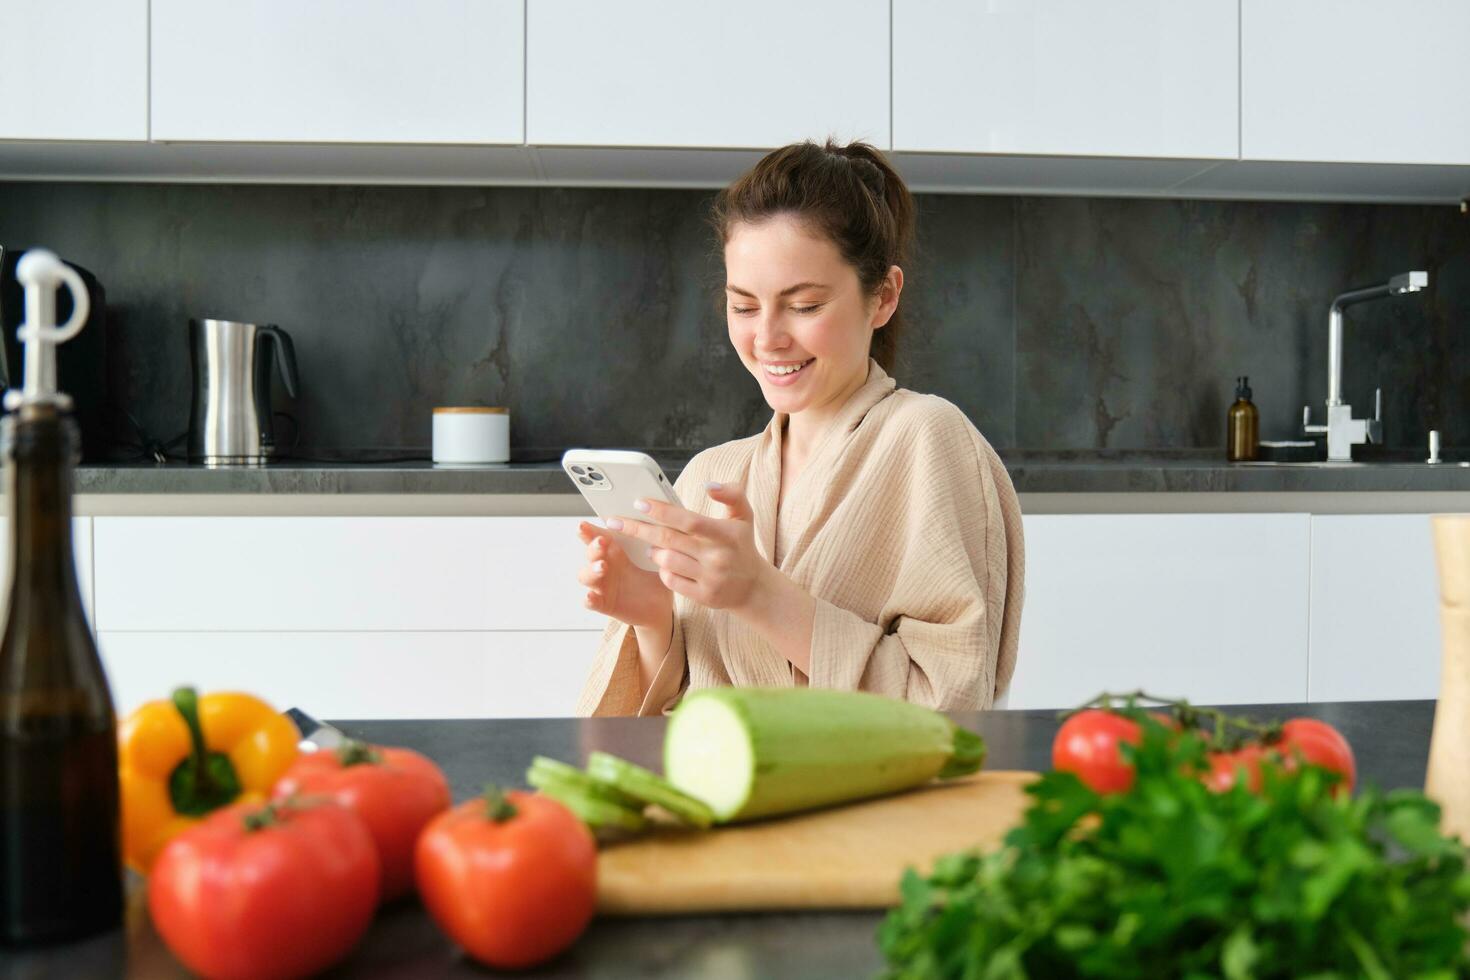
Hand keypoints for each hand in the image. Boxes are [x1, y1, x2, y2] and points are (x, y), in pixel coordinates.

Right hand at [576, 521, 671, 629]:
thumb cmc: (657, 580)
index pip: (598, 537)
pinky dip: (589, 599)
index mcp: (616, 553)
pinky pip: (592, 602)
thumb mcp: (658, 559)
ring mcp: (603, 586)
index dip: (589, 531)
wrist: (661, 608)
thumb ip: (655, 542)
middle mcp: (605, 567)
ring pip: (586, 576)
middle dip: (593, 546)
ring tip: (602, 566)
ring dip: (591, 570)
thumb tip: (662, 519)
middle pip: (591, 554)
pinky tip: (591, 596)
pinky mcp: (605, 604)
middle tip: (602, 541)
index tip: (584, 524)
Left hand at [610, 483, 770, 613]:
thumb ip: (731, 494)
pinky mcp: (703, 596)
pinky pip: (671, 581)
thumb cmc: (741, 545)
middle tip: (616, 522)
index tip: (639, 502)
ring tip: (651, 544)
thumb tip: (708, 485)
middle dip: (638, 529)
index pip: (688, 520)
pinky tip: (665, 563)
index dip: (662, 511)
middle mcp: (718, 557)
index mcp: (726, 534)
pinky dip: (663, 570)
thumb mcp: (744, 516)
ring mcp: (710, 578)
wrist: (753, 587)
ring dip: (653, 551)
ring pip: (667, 561)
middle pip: (669, 540)